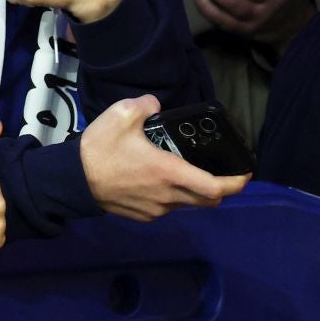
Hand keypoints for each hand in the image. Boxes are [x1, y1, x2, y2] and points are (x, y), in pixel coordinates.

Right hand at [79, 95, 249, 221]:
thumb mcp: (121, 115)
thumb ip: (145, 105)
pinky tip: (159, 181)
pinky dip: (175, 196)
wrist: (73, 180)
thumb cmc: (100, 149)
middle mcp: (169, 196)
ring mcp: (157, 209)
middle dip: (221, 188)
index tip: (246, 172)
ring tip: (187, 172)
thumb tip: (156, 105)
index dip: (237, 183)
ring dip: (196, 192)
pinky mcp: (144, 216)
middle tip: (221, 171)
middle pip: (209, 200)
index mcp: (169, 172)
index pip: (216, 188)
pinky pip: (169, 208)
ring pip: (189, 204)